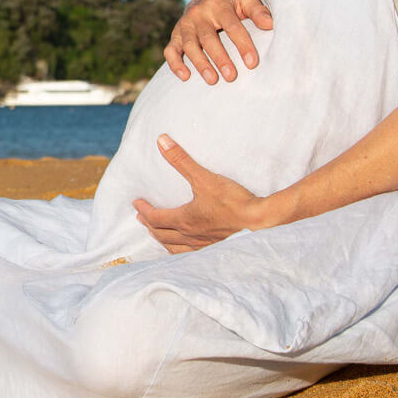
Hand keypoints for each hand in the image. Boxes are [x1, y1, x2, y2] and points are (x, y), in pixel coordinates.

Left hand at [133, 135, 268, 251]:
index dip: (144, 210)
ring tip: (158, 235)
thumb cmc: (233, 201)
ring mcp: (203, 246)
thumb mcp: (204, 177)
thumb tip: (162, 142)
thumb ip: (181, 160)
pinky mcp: (216, 250)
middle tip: (141, 218)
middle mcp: (190, 236)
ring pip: (175, 248)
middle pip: (162, 234)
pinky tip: (185, 249)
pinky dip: (180, 251)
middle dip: (149, 225)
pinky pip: (190, 255)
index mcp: (185, 220)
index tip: (137, 203)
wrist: (260, 222)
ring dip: (162, 240)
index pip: (156, 218)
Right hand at [163, 0, 272, 83]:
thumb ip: (258, 11)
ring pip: (189, 45)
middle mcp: (198, 13)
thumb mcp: (246, 1)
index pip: (231, 26)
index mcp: (217, 3)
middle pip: (208, 38)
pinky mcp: (175, 35)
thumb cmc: (231, 4)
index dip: (242, 44)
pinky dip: (175, 63)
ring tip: (213, 80)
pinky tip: (186, 77)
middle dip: (220, 58)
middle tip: (231, 77)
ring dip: (200, 63)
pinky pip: (170, 50)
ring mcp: (184, 24)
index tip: (252, 63)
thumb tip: (270, 24)